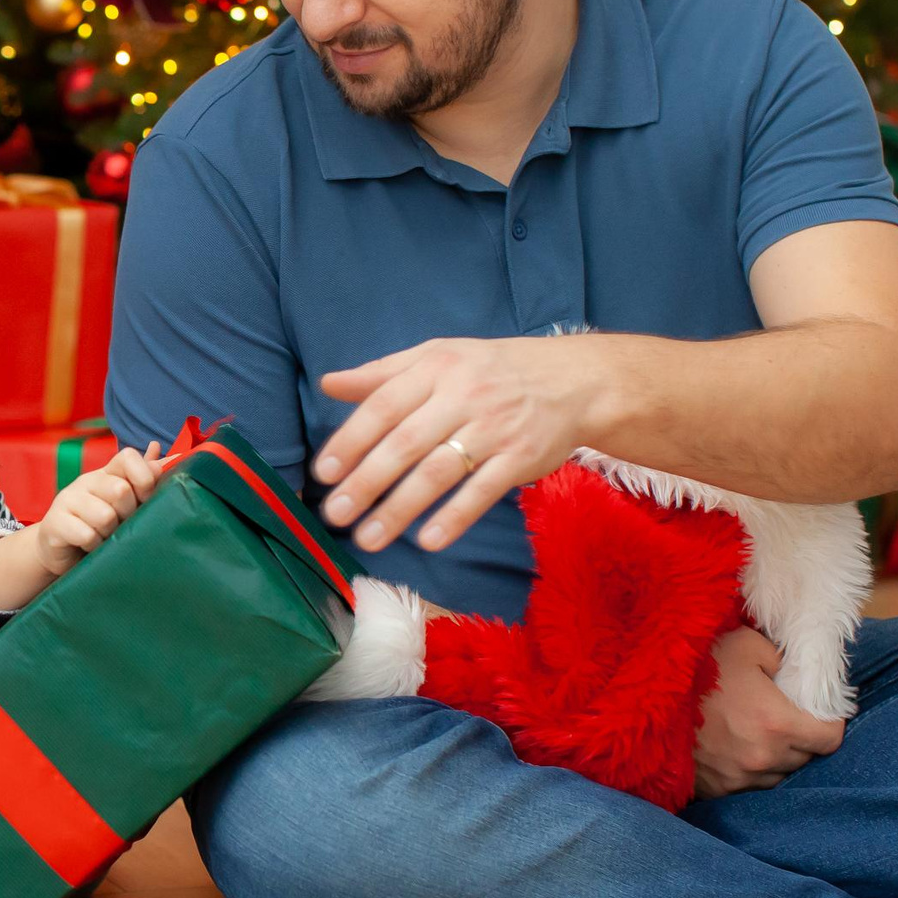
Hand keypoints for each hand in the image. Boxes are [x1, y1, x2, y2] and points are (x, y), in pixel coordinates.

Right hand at [33, 444, 163, 575]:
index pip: (128, 457)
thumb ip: (141, 478)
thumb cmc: (98, 524)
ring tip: (103, 537)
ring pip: (105, 516)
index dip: (144, 479)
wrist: (58, 549)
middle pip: (120, 489)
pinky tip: (89, 545)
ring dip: (109, 534)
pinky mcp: (54, 522)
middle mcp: (86, 480)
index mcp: (107, 473)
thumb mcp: (123, 503)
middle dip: (127, 514)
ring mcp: (68, 498)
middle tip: (119, 525)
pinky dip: (93, 545)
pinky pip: (86, 535)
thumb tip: (156, 447)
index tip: (145, 500)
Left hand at [313, 336, 600, 553]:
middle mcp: (462, 396)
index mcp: (435, 369)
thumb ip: (382, 374)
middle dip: (366, 482)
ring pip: (438, 472)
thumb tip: (328, 383)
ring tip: (368, 537)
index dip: (351, 440)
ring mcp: (494, 429)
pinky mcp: (521, 458)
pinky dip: (454, 517)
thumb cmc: (491, 370)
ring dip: (400, 508)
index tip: (324, 472)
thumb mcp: (437, 356)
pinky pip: (483, 491)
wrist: (573, 379)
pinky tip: (427, 541)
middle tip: (335, 514)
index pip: (383, 406)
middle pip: (405, 444)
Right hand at [693, 627, 844, 798]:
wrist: (642, 693)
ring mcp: (739, 778)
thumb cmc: (698, 665)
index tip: (817, 711)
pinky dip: (747, 769)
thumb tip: (800, 679)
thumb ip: (785, 663)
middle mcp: (763, 757)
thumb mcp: (748, 645)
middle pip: (805, 757)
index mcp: (778, 723)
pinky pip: (749, 785)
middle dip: (801, 737)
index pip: (830, 738)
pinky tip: (732, 746)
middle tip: (782, 714)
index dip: (829, 722)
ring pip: (778, 773)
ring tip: (754, 731)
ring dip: (775, 756)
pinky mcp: (717, 789)